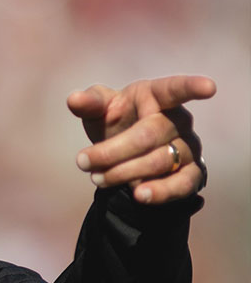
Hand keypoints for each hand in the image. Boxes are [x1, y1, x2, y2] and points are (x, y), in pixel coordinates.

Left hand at [67, 75, 214, 204]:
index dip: (192, 87)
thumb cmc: (114, 122)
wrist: (124, 156)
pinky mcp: (193, 173)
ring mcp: (189, 147)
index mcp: (157, 96)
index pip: (176, 88)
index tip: (208, 88)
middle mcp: (179, 120)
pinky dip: (160, 191)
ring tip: (97, 178)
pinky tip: (139, 196)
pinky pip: (183, 184)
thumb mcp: (98, 110)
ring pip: (161, 160)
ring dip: (124, 172)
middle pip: (149, 134)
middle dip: (112, 151)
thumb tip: (74, 100)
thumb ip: (89, 103)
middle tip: (82, 161)